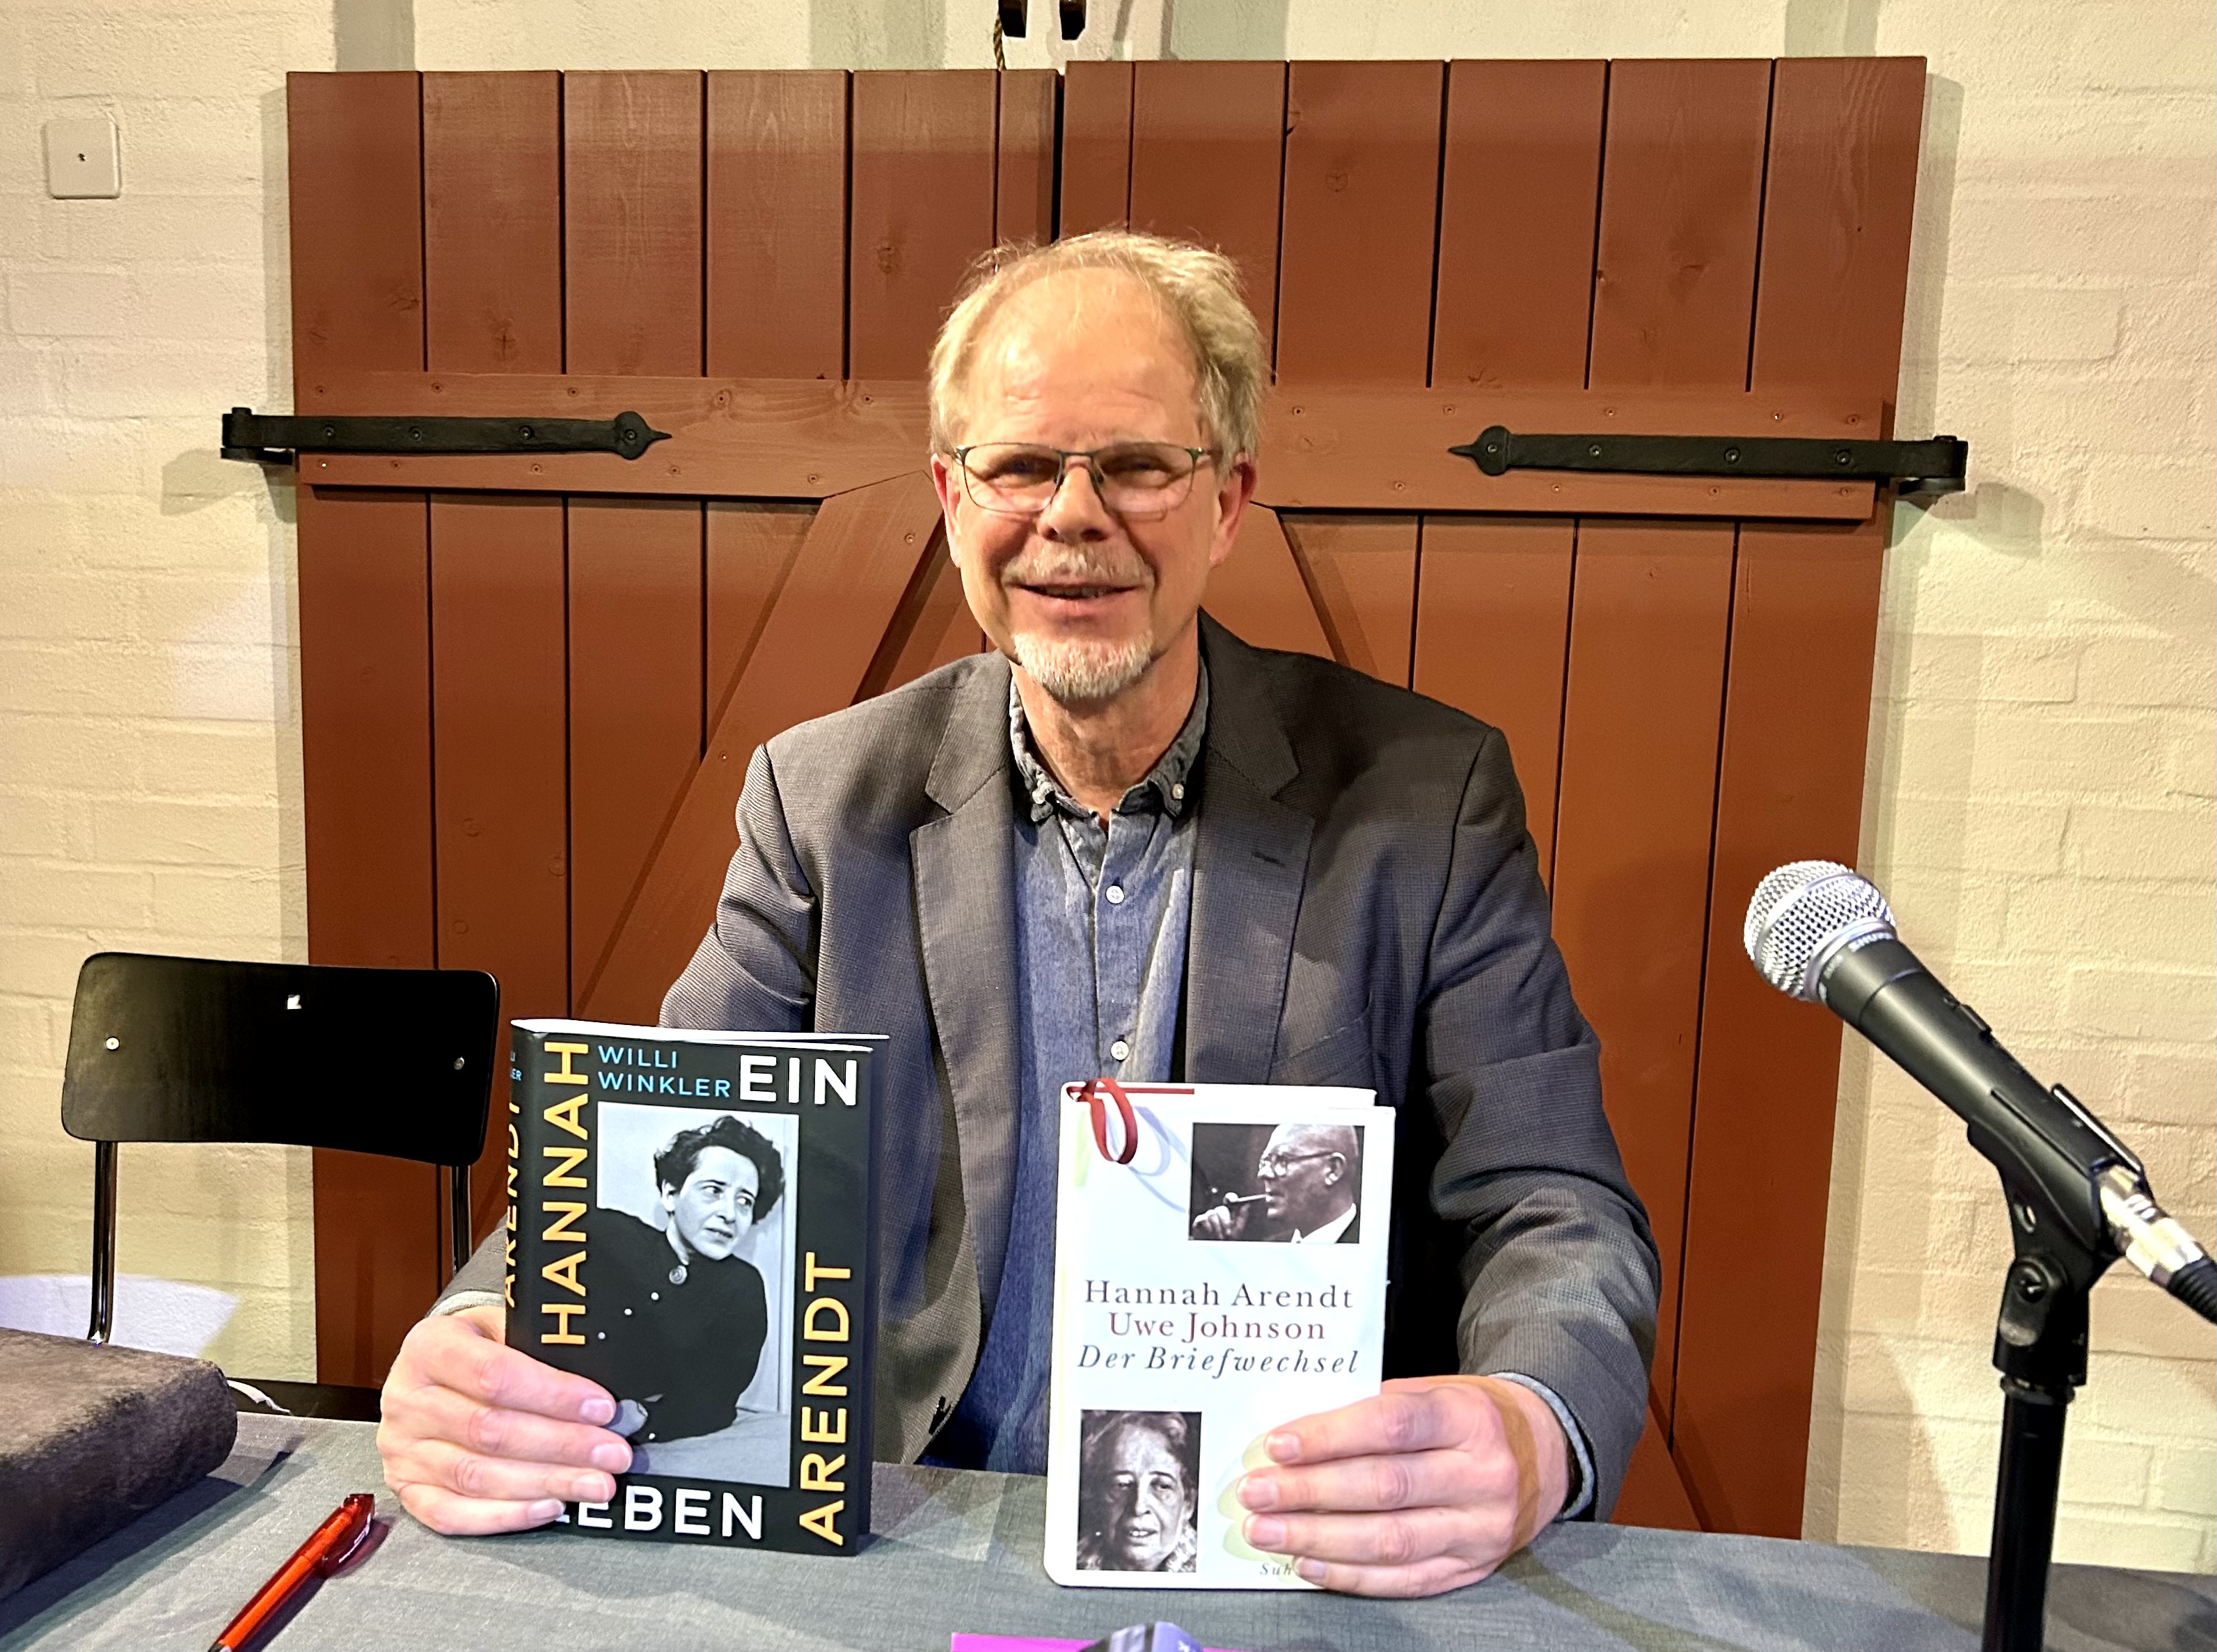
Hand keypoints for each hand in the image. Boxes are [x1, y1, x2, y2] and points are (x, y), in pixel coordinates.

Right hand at [377, 1304, 633, 1534]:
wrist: (431, 1370)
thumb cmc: (477, 1348)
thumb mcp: (501, 1327)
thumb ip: (540, 1350)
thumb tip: (598, 1390)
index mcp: (430, 1347)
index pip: (496, 1374)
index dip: (554, 1395)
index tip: (602, 1408)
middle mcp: (407, 1399)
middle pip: (490, 1431)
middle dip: (562, 1445)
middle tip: (612, 1454)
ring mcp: (400, 1449)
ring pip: (477, 1476)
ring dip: (545, 1483)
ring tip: (594, 1484)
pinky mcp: (406, 1488)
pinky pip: (452, 1514)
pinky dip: (504, 1515)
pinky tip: (548, 1507)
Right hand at [1189, 1200, 1251, 1239]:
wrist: (1214, 1251)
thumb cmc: (1227, 1241)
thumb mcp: (1237, 1230)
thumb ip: (1241, 1217)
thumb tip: (1246, 1205)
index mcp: (1229, 1213)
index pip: (1229, 1199)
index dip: (1231, 1197)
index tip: (1232, 1201)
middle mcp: (1218, 1213)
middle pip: (1221, 1208)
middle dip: (1225, 1221)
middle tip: (1228, 1234)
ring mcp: (1209, 1216)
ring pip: (1212, 1214)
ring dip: (1217, 1228)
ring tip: (1219, 1238)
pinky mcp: (1200, 1221)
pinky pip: (1203, 1220)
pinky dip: (1208, 1229)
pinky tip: (1210, 1236)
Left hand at [1234, 1374, 1568, 1596]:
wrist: (1540, 1454)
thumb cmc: (1466, 1418)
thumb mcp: (1432, 1392)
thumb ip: (1372, 1410)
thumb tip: (1294, 1439)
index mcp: (1468, 1417)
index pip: (1391, 1426)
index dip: (1330, 1436)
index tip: (1278, 1445)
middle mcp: (1481, 1475)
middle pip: (1384, 1487)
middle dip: (1310, 1492)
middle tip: (1256, 1492)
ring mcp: (1479, 1529)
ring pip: (1389, 1541)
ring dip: (1318, 1538)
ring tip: (1267, 1530)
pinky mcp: (1471, 1569)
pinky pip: (1403, 1580)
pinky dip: (1349, 1575)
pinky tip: (1308, 1562)